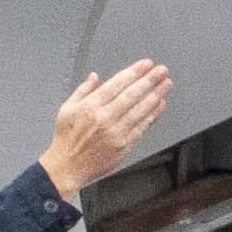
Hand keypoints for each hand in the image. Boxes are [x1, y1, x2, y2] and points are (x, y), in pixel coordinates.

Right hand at [33, 57, 173, 195]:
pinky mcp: (124, 146)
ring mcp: (116, 132)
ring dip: (156, 95)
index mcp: (91, 106)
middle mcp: (105, 118)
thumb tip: (95, 77)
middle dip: (150, 80)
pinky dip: (152, 115)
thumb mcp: (67, 109)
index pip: (118, 83)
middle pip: (133, 94)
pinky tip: (160, 105)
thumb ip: (83, 90)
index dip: (135, 72)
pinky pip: (142, 127)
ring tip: (165, 84)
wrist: (67, 167)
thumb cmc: (66, 139)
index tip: (146, 64)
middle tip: (162, 70)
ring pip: (141, 109)